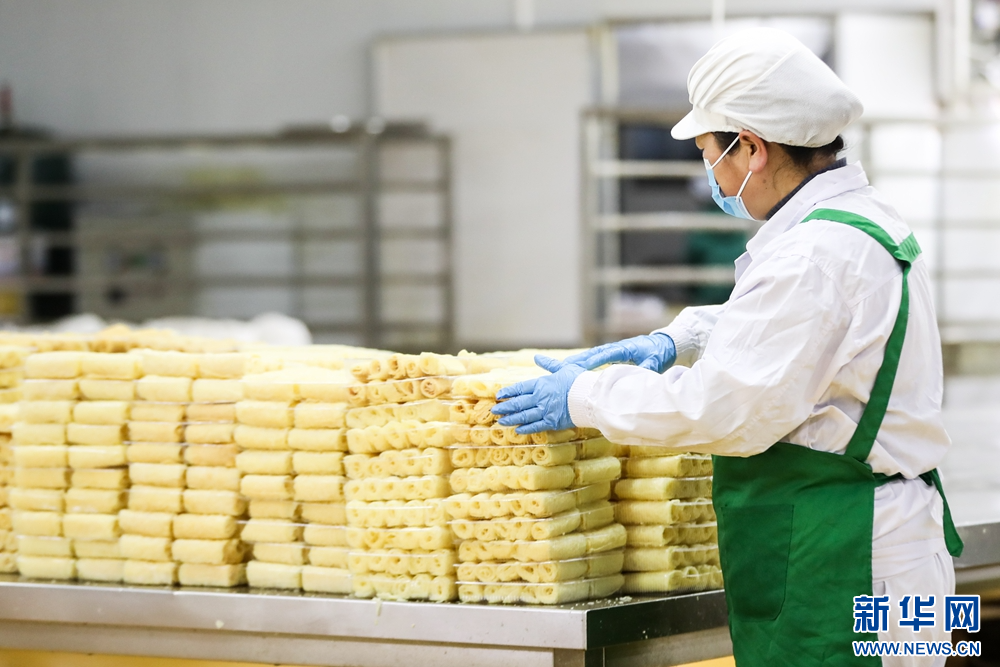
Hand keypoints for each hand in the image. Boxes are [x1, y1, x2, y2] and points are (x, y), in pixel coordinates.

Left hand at [491, 355, 583, 433]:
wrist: (589, 395)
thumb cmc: (578, 380)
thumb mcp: (563, 368)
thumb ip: (549, 364)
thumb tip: (538, 357)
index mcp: (541, 384)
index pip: (520, 388)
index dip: (508, 392)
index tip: (499, 395)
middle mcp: (540, 397)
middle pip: (518, 403)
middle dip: (505, 407)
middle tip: (495, 410)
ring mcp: (544, 411)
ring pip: (523, 416)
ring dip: (511, 419)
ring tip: (501, 422)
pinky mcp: (551, 422)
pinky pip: (535, 426)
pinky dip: (526, 429)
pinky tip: (518, 430)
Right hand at [561, 332, 675, 371]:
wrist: (664, 344)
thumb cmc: (659, 353)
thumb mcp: (655, 362)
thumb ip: (646, 369)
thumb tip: (639, 378)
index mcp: (625, 348)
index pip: (605, 355)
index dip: (592, 361)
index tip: (579, 367)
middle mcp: (616, 348)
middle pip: (593, 353)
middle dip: (578, 360)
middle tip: (562, 367)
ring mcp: (614, 350)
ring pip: (592, 355)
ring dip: (578, 361)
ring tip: (562, 367)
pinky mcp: (614, 355)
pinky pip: (596, 359)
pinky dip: (585, 363)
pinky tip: (575, 369)